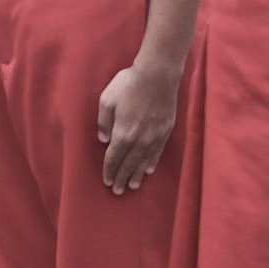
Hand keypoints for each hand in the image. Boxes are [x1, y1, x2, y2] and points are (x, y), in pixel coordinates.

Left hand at [97, 58, 181, 193]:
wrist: (157, 76)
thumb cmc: (128, 85)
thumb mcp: (106, 100)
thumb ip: (103, 122)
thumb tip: (103, 141)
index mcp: (123, 133)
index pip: (114, 158)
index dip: (110, 170)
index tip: (107, 181)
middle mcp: (140, 140)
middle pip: (129, 164)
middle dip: (122, 178)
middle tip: (117, 191)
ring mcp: (155, 137)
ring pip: (144, 162)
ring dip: (137, 175)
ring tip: (132, 186)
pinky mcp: (165, 132)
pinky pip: (157, 153)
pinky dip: (151, 163)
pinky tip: (148, 170)